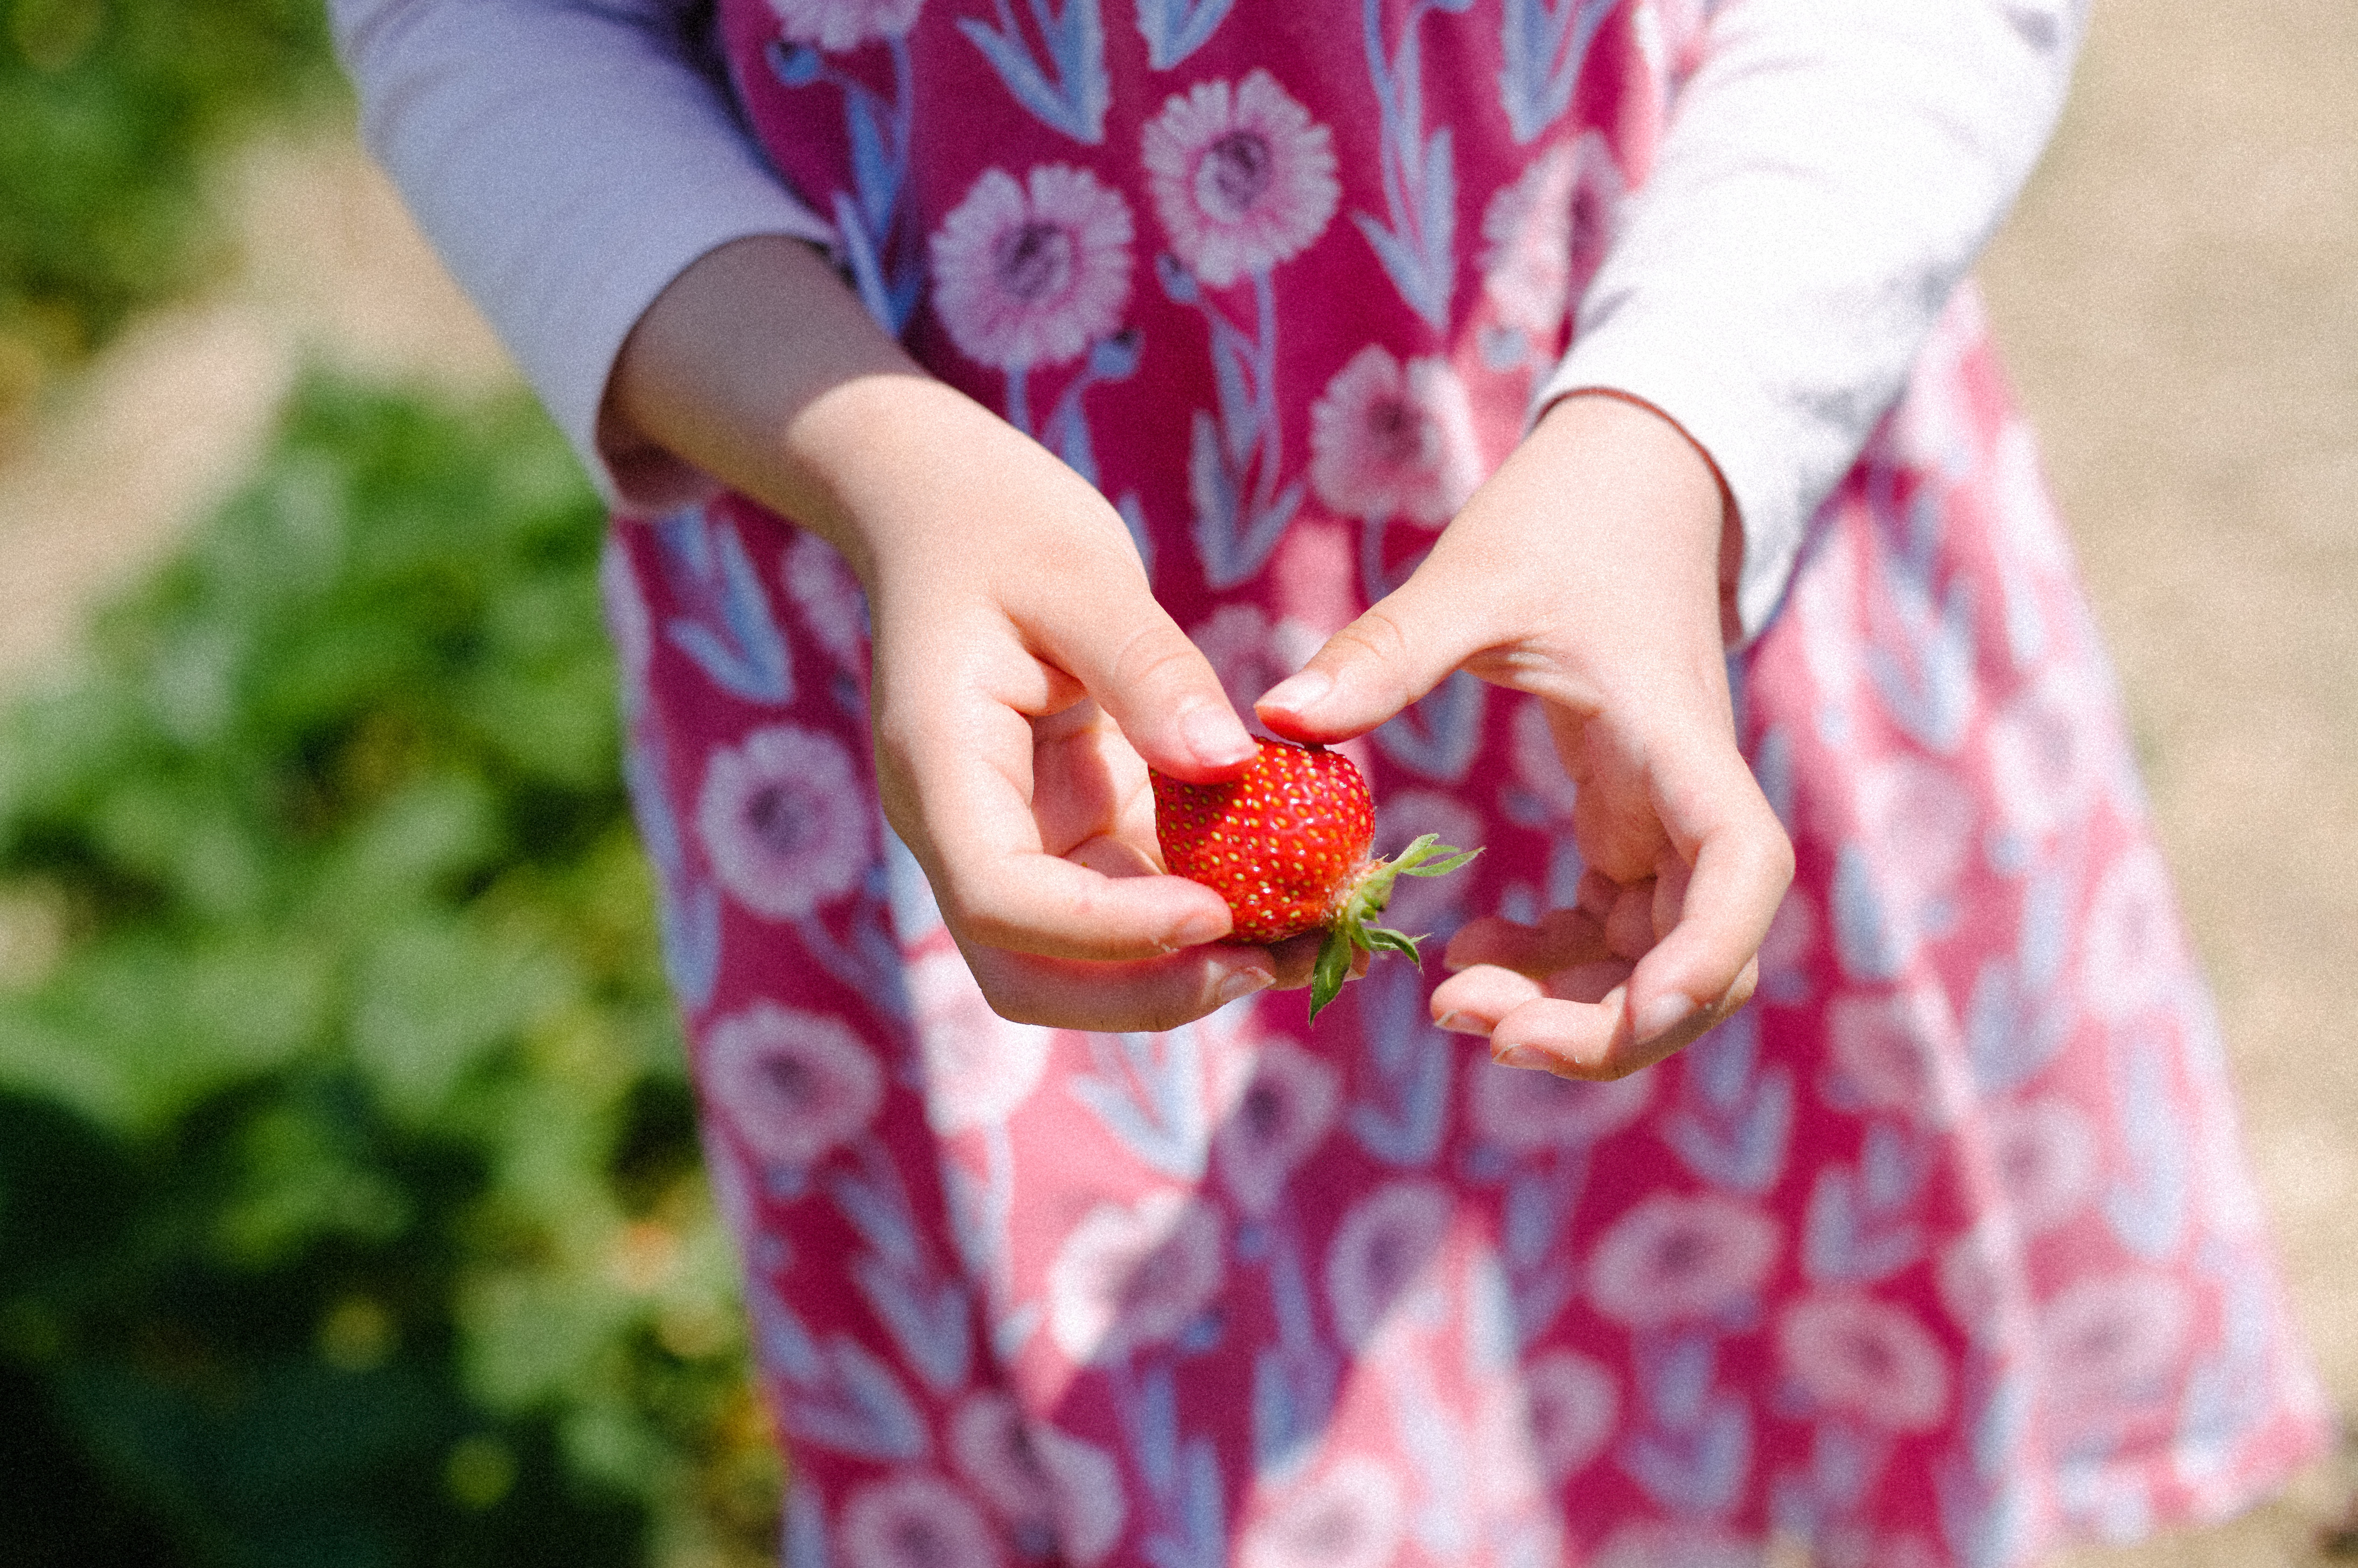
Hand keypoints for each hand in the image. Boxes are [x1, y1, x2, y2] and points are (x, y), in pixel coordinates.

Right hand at [611, 238, 1299, 1029]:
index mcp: (938, 770)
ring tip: (1317, 938)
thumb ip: (1147, 667)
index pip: (1001, 899)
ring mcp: (1018, 839)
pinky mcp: (1071, 830)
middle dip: (1148, 990)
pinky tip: (1305, 894)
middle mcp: (965, 829)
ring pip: (1090, 959)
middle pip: (1030, 971)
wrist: (948, 511)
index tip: (1215, 913)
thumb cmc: (1002, 525)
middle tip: (1271, 964)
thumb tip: (1228, 763)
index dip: (1108, 931)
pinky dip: (1214, 912)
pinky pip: (1138, 900)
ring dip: (1194, 968)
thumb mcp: (1080, 574)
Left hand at [1257, 392, 1791, 1076]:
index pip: (1742, 872)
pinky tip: (1467, 957)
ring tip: (1451, 1004)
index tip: (1635, 1013)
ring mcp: (1664, 823)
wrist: (1624, 481)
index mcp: (1682, 744)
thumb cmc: (1562, 521)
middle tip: (1477, 1029)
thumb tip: (1277, 712)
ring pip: (1652, 966)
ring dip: (1569, 1010)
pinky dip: (1547, 967)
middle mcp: (1691, 802)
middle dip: (1608, 1024)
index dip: (1703, 958)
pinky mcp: (1628, 829)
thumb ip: (1387, 650)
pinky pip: (1605, 935)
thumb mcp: (1473, 579)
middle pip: (1701, 959)